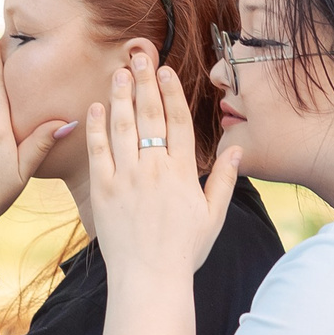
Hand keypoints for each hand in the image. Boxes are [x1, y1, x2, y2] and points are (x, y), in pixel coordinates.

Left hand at [86, 49, 241, 277]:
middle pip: (150, 116)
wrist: (149, 279)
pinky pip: (98, 151)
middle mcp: (155, 169)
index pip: (178, 122)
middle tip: (139, 56)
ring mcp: (127, 178)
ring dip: (120, 96)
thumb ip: (223, 180)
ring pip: (123, 127)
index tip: (165, 71)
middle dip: (145, 82)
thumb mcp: (212, 215)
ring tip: (118, 71)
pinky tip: (95, 107)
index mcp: (182, 173)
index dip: (172, 93)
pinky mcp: (104, 190)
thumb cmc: (183, 250)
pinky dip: (96, 127)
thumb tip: (238, 151)